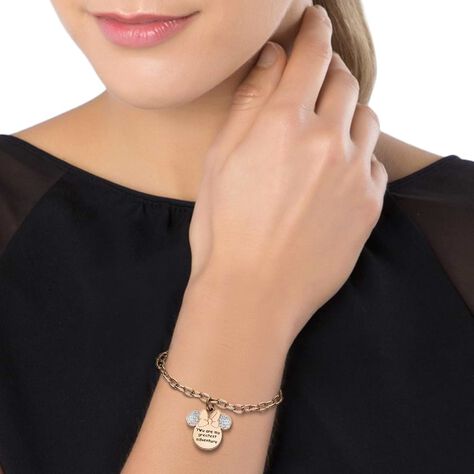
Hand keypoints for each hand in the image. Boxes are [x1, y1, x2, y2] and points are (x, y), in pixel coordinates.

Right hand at [186, 4, 386, 345]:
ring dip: (348, 114)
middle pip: (345, 81)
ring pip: (366, 119)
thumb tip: (272, 59)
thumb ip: (251, 102)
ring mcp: (353, 173)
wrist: (253, 293)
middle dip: (331, 71)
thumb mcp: (220, 160)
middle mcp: (326, 141)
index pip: (310, 55)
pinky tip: (337, 172)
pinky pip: (375, 163)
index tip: (315, 21)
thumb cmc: (224, 230)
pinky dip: (359, 156)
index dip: (313, 31)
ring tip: (326, 131)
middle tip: (316, 78)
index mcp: (283, 124)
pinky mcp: (369, 205)